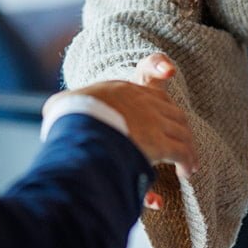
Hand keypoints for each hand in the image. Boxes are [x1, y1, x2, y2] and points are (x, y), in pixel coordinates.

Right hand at [59, 54, 194, 210]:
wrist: (80, 126)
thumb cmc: (69, 119)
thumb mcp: (63, 105)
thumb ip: (67, 107)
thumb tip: (58, 112)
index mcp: (123, 89)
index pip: (148, 76)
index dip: (159, 77)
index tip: (169, 76)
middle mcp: (144, 101)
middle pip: (172, 111)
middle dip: (180, 129)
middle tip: (183, 146)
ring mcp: (154, 121)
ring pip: (182, 133)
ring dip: (188, 149)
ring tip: (188, 166)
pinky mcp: (161, 143)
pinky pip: (182, 153)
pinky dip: (187, 162)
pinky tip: (186, 172)